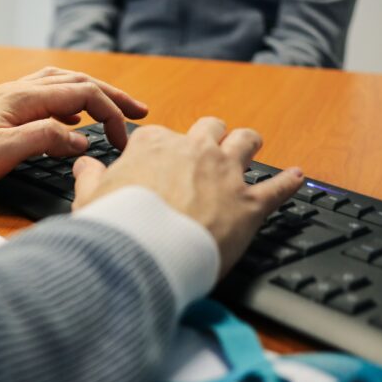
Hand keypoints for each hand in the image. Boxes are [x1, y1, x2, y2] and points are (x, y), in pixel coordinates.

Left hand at [0, 67, 147, 191]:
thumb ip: (43, 140)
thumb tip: (82, 138)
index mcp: (22, 99)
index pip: (83, 94)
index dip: (111, 114)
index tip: (127, 140)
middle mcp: (17, 90)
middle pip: (77, 82)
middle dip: (112, 96)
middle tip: (140, 112)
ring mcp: (7, 97)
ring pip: (61, 83)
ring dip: (92, 93)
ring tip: (112, 107)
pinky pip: (44, 92)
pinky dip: (68, 97)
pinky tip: (68, 114)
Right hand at [72, 118, 303, 278]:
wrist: (146, 253)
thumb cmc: (116, 227)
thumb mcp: (90, 199)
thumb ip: (89, 178)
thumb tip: (84, 165)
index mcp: (153, 145)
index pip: (159, 136)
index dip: (159, 151)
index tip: (156, 165)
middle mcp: (193, 150)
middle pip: (209, 128)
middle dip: (210, 135)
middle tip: (209, 148)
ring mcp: (224, 175)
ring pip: (245, 141)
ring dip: (248, 142)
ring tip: (251, 144)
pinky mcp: (249, 205)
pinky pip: (278, 187)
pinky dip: (290, 181)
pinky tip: (298, 177)